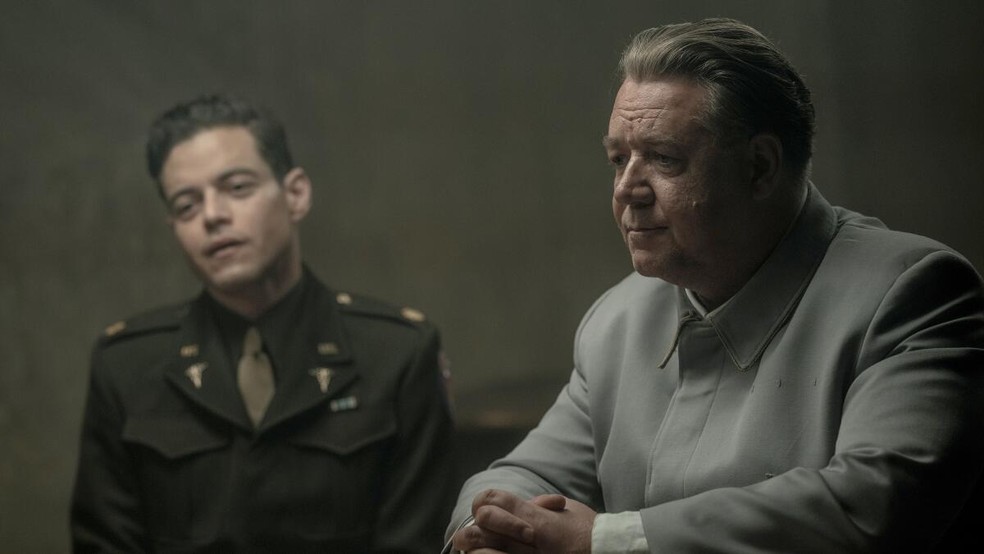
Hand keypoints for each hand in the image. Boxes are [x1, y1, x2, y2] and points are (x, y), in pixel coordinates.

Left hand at [451, 489, 595, 552]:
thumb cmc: (588, 531)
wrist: (608, 552)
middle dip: (470, 530)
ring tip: (473, 552)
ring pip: (485, 553)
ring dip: (475, 551)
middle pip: (482, 526)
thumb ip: (542, 505)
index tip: (483, 511)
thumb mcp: (567, 509)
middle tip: (467, 536)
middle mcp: (530, 538)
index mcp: (537, 517)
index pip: (494, 500)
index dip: (483, 502)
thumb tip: (526, 504)